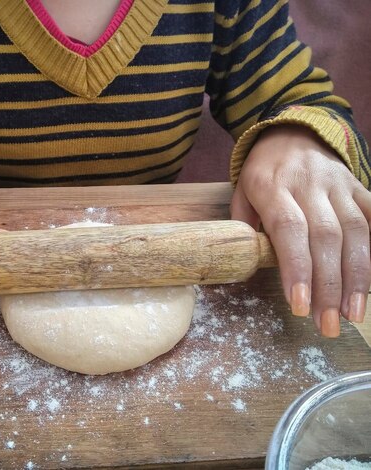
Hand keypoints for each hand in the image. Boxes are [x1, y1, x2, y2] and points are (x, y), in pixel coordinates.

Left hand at [231, 125, 370, 336]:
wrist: (291, 134)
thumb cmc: (261, 174)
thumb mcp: (241, 194)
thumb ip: (246, 228)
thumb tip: (250, 265)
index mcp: (273, 187)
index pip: (289, 230)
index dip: (297, 269)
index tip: (299, 305)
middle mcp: (309, 185)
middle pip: (326, 237)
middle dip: (329, 285)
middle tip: (328, 324)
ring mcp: (339, 185)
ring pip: (357, 232)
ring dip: (358, 277)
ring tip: (354, 314)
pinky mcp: (359, 187)